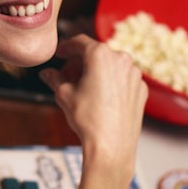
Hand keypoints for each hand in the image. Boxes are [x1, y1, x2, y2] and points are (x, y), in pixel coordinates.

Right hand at [40, 34, 147, 176]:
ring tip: (83, 90)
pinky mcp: (141, 89)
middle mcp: (121, 59)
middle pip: (96, 54)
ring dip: (96, 72)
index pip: (79, 42)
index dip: (66, 47)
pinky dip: (110, 83)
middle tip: (67, 77)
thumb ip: (54, 79)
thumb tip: (47, 74)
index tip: (60, 54)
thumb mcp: (64, 95)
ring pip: (110, 66)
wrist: (111, 146)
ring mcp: (134, 74)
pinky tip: (100, 99)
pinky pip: (122, 80)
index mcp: (100, 56)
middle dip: (79, 63)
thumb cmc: (88, 120)